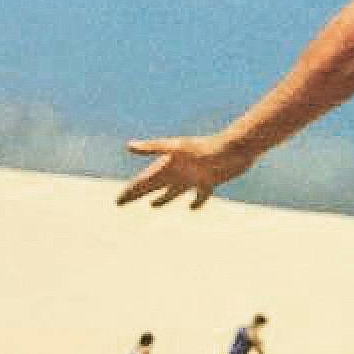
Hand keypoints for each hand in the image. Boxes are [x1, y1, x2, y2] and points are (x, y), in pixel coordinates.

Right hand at [116, 135, 250, 209]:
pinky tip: (192, 208)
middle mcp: (178, 171)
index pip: (144, 181)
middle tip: (122, 203)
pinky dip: (195, 202)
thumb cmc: (206, 147)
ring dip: (162, 198)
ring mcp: (193, 177)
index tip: (118, 201)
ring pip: (173, 191)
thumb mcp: (177, 147)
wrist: (235, 148)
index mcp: (168, 164)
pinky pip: (200, 195)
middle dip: (137, 194)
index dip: (131, 191)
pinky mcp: (209, 182)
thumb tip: (128, 145)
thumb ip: (153, 147)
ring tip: (153, 205)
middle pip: (153, 186)